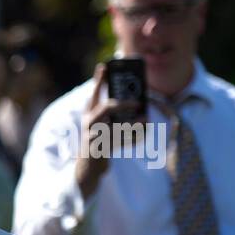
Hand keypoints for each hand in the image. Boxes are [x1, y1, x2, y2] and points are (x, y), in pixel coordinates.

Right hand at [76, 62, 142, 197]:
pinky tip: (142, 134)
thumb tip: (139, 105)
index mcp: (90, 115)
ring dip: (132, 124)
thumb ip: (113, 114)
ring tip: (146, 120)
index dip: (99, 80)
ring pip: (115, 127)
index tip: (104, 66)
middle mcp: (89, 123)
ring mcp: (93, 137)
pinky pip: (119, 142)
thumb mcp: (102, 126)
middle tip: (138, 102)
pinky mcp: (99, 149)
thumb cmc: (98, 143)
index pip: (93, 95)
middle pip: (105, 108)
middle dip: (122, 104)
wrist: (88, 167)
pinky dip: (132, 139)